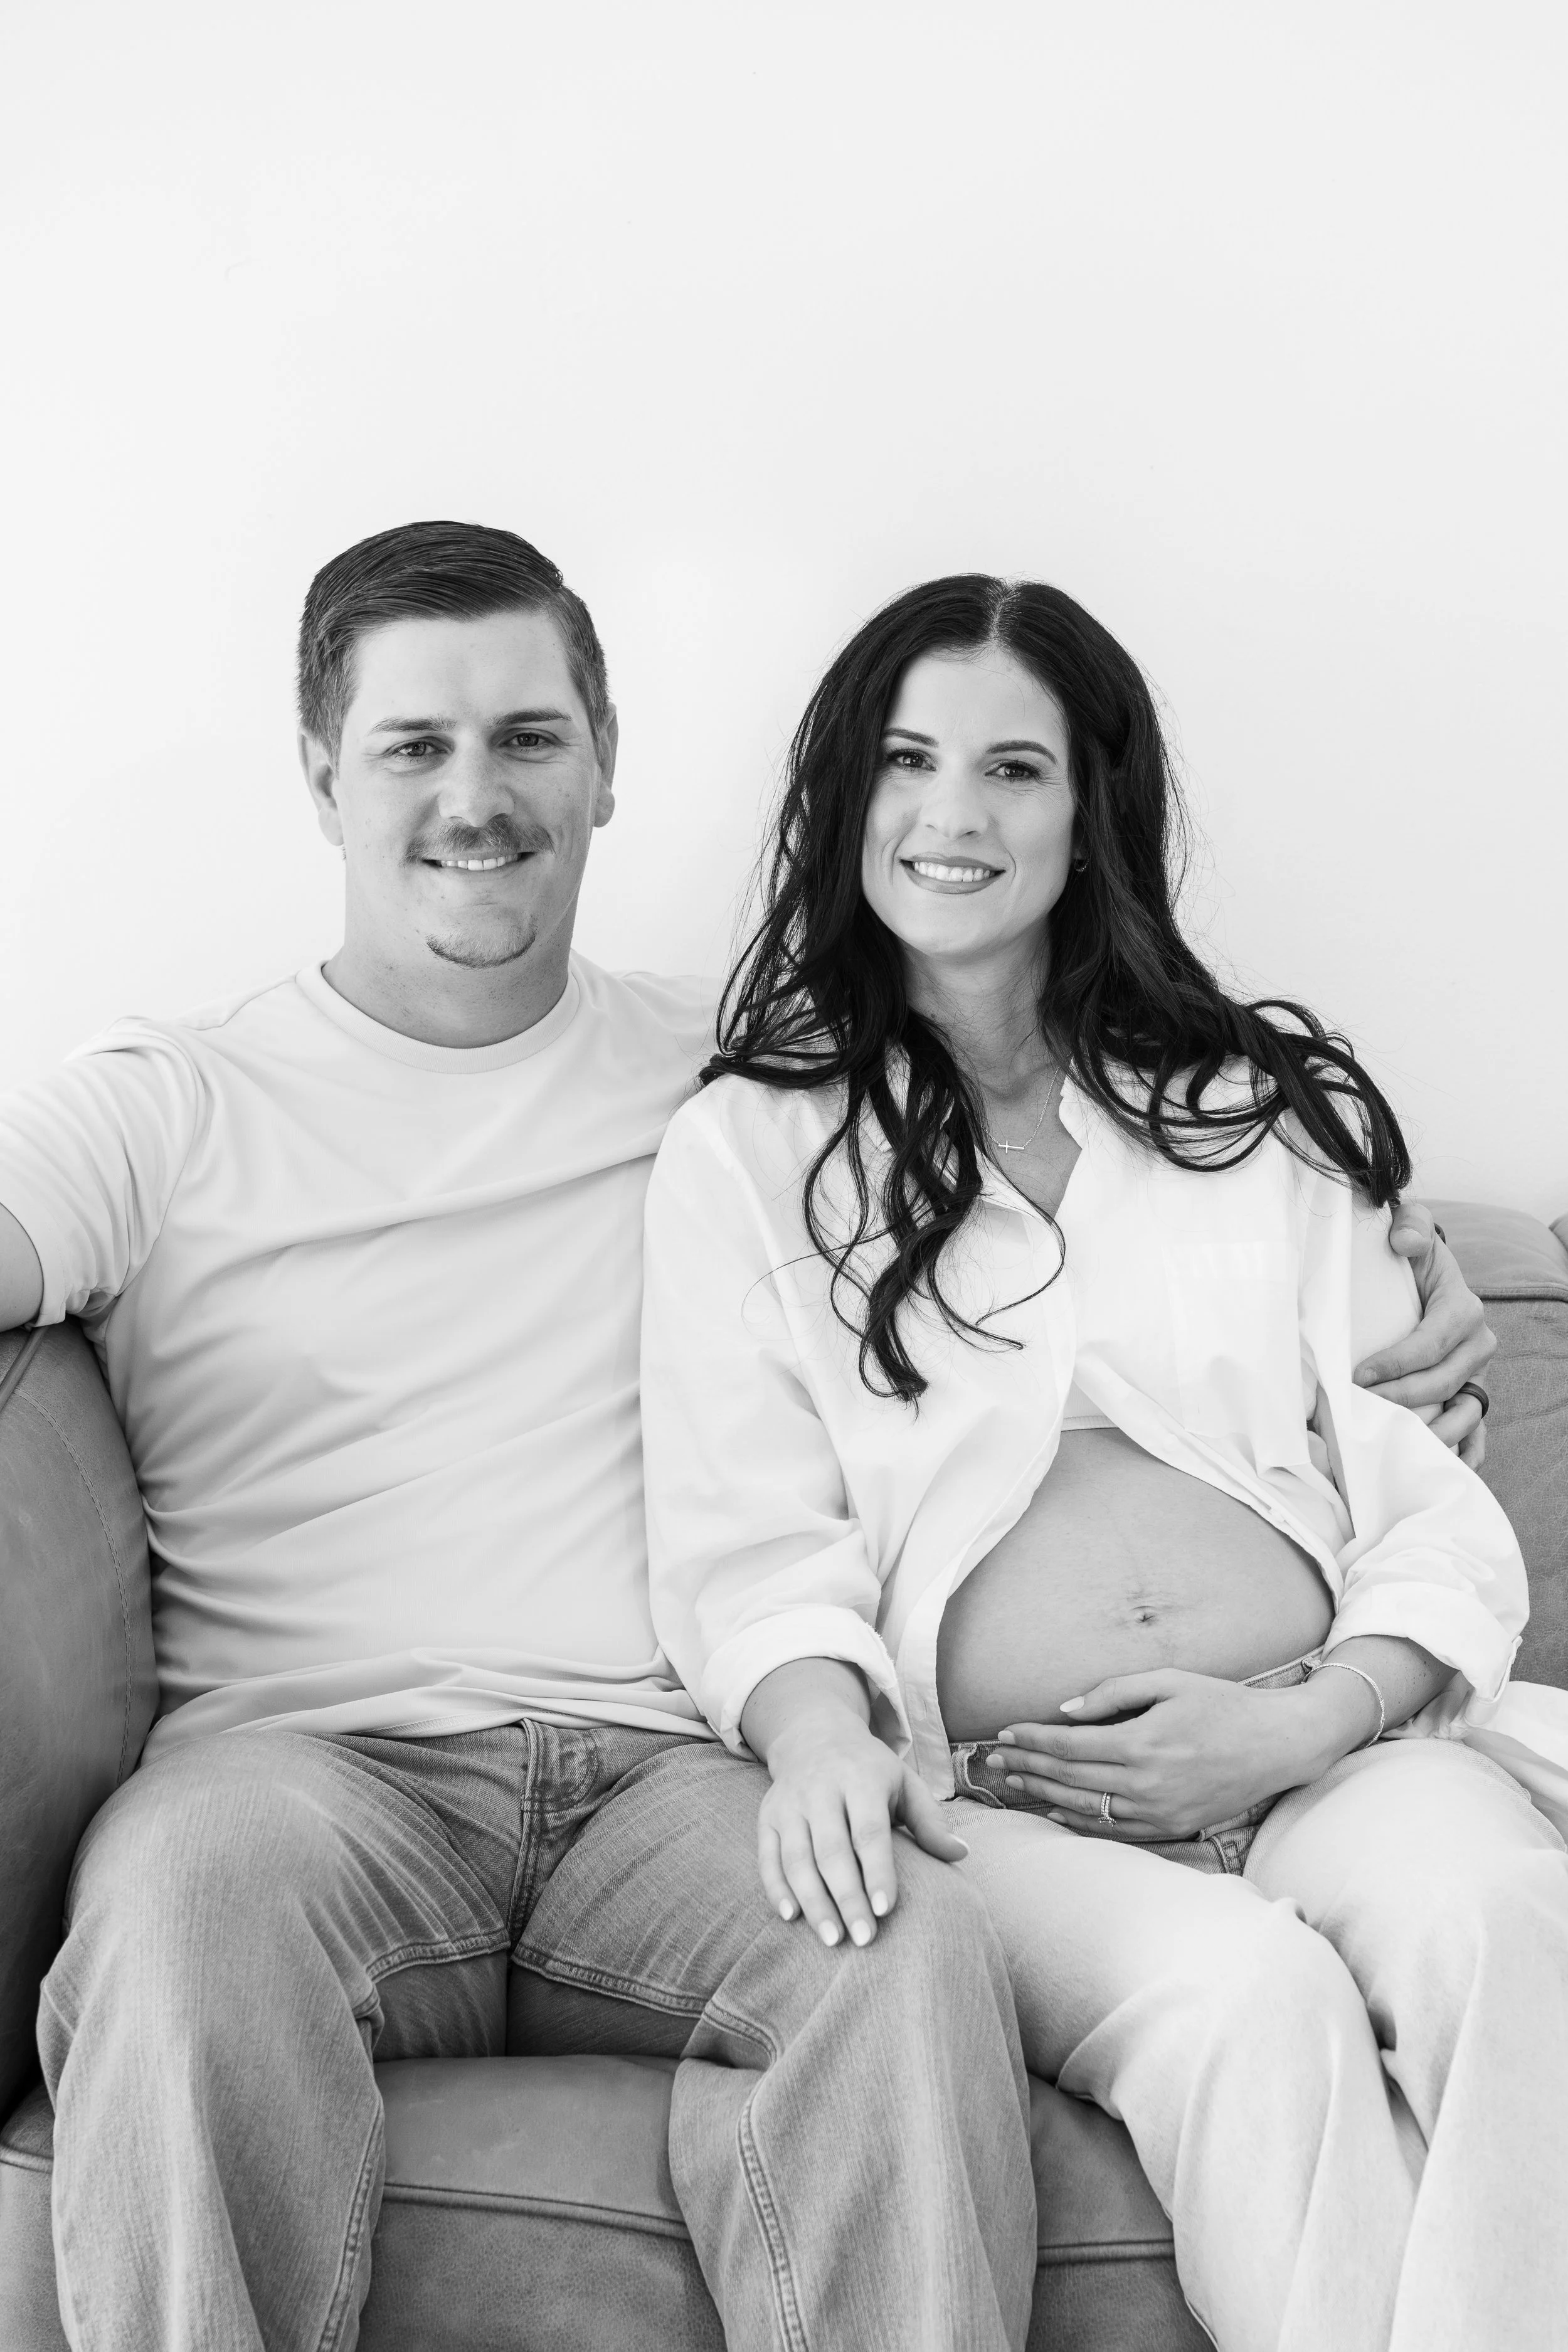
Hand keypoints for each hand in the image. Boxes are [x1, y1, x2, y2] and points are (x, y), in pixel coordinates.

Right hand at [757, 1709, 966, 1948]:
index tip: (885, 1910)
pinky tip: (791, 1918)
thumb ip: (929, 1821)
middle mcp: (820, 1789)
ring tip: (832, 1940)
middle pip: (831, 1850)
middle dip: (847, 1898)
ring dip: (813, 1901)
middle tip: (863, 1939)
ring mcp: (789, 1803)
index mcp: (860, 1779)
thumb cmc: (870, 1770)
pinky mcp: (767, 1816)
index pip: (868, 1830)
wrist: (814, 1734)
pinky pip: (767, 1856)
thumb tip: (961, 1854)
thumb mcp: (905, 1783)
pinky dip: (776, 1888)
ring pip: (796, 1858)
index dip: (876, 1871)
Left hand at [994, 1666, 1374, 1840]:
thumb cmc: (1223, 1704)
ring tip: (1014, 1783)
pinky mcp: (1172, 1828)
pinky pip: (1114, 1831)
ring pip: (1085, 1808)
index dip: (1032, 1740)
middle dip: (1027, 1767)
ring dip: (1044, 1795)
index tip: (1004, 1733)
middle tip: (995, 1760)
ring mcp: (1159, 1812)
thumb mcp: (1168, 1682)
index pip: (1068, 1746)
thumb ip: (1112, 1694)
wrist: (1278, 1745)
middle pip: (1069, 1778)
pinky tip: (1056, 1810)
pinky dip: (1080, 1821)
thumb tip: (1064, 1711)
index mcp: (1143, 1743)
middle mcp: (1146, 1783)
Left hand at [1355, 1203, 1494, 1467]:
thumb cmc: (1408, 1255)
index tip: (1359, 1376)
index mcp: (1463, 1308)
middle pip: (1444, 1382)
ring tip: (1390, 1445)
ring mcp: (1476, 1374)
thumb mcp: (1411, 1228)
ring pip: (1463, 1412)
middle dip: (1401, 1400)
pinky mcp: (1468, 1395)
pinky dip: (1462, 1452)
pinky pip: (1475, 1431)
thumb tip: (1404, 1241)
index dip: (1399, 1363)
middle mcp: (1478, 1344)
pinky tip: (1438, 1468)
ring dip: (1429, 1432)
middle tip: (1358, 1410)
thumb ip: (1411, 1226)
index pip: (1434, 1342)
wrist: (1419, 1275)